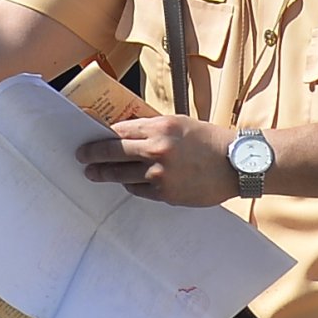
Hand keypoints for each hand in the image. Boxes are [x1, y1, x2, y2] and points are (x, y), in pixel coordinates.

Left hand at [76, 112, 235, 206]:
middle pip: (113, 152)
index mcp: (160, 127)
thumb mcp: (179, 123)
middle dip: (93, 155)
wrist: (235, 163)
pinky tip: (125, 182)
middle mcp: (157, 150)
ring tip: (94, 174)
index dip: (101, 134)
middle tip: (81, 156)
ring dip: (105, 174)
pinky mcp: (166, 194)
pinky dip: (131, 185)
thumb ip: (152, 128)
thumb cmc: (208, 140)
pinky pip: (138, 190)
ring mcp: (160, 174)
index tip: (88, 137)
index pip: (120, 131)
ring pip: (122, 174)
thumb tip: (124, 133)